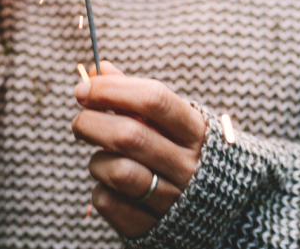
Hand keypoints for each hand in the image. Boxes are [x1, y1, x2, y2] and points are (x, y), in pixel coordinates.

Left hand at [72, 61, 206, 237]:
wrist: (219, 210)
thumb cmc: (182, 152)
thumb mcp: (171, 122)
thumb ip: (134, 95)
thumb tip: (98, 70)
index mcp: (197, 131)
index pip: (154, 99)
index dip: (112, 89)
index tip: (84, 90)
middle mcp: (189, 166)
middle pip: (128, 135)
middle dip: (91, 122)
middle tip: (80, 120)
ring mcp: (173, 200)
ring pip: (117, 171)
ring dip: (96, 160)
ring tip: (101, 156)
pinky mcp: (152, 228)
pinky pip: (109, 203)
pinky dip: (100, 190)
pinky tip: (109, 184)